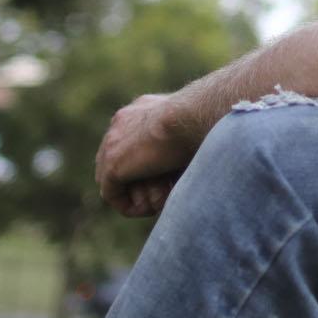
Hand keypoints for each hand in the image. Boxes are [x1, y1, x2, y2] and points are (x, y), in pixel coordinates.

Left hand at [95, 92, 194, 216]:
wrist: (192, 118)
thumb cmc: (205, 122)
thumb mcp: (191, 131)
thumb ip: (179, 144)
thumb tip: (185, 165)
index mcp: (142, 108)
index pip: (131, 138)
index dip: (145, 163)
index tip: (167, 176)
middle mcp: (122, 121)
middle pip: (118, 159)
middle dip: (136, 180)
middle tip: (163, 190)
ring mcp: (113, 142)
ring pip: (114, 179)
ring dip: (136, 194)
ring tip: (160, 201)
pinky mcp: (113, 164)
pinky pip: (112, 194)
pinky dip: (130, 206)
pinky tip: (152, 208)